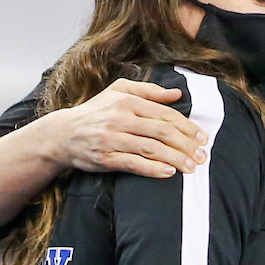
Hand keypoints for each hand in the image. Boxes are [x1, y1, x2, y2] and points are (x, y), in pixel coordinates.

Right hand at [54, 79, 208, 177]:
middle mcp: (120, 118)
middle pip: (162, 132)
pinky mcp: (105, 158)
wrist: (62, 134)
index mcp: (127, 101)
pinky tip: (169, 173)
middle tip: (202, 156)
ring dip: (176, 159)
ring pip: (151, 148)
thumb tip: (176, 93)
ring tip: (192, 167)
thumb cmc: (95, 112)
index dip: (187, 127)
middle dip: (187, 145)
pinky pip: (134, 164)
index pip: (165, 114)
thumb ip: (149, 91)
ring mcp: (112, 139)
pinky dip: (154, 169)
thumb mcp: (118, 92)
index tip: (203, 138)